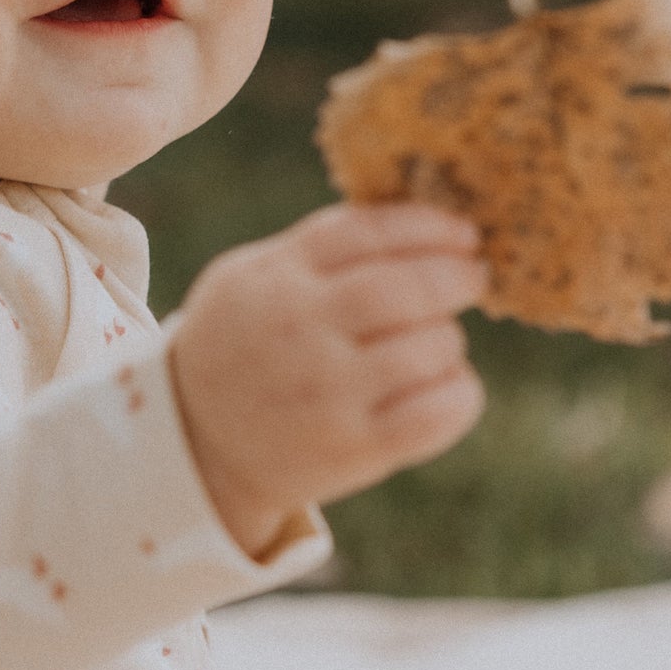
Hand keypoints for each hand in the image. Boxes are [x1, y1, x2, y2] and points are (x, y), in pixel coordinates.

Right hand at [166, 202, 488, 556]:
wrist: (197, 443)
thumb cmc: (239, 346)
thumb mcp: (248, 280)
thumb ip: (315, 250)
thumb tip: (416, 222)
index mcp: (277, 279)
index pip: (367, 232)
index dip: (427, 226)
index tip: (462, 233)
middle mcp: (301, 331)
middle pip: (406, 288)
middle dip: (455, 277)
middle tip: (472, 278)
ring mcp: (327, 392)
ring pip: (431, 347)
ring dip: (449, 338)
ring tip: (438, 341)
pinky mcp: (352, 447)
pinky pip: (437, 413)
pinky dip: (459, 393)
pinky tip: (446, 385)